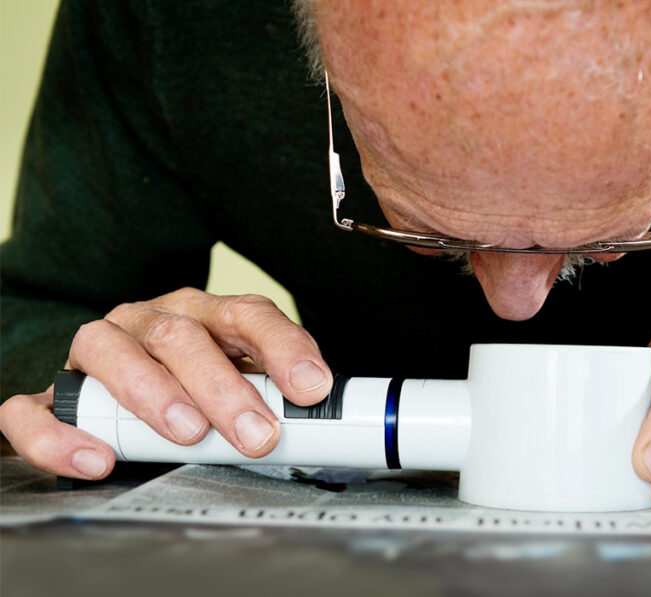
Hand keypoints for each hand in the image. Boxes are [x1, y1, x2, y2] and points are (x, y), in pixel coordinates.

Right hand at [0, 288, 331, 479]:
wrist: (114, 389)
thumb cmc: (189, 384)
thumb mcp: (237, 380)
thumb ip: (270, 394)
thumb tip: (324, 421)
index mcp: (205, 314)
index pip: (249, 315)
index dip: (283, 347)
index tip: (311, 387)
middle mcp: (151, 321)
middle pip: (185, 337)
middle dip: (226, 388)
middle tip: (256, 432)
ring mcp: (100, 349)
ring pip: (114, 352)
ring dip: (154, 393)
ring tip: (187, 433)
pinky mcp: (57, 391)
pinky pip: (38, 406)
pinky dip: (63, 434)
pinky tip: (99, 456)